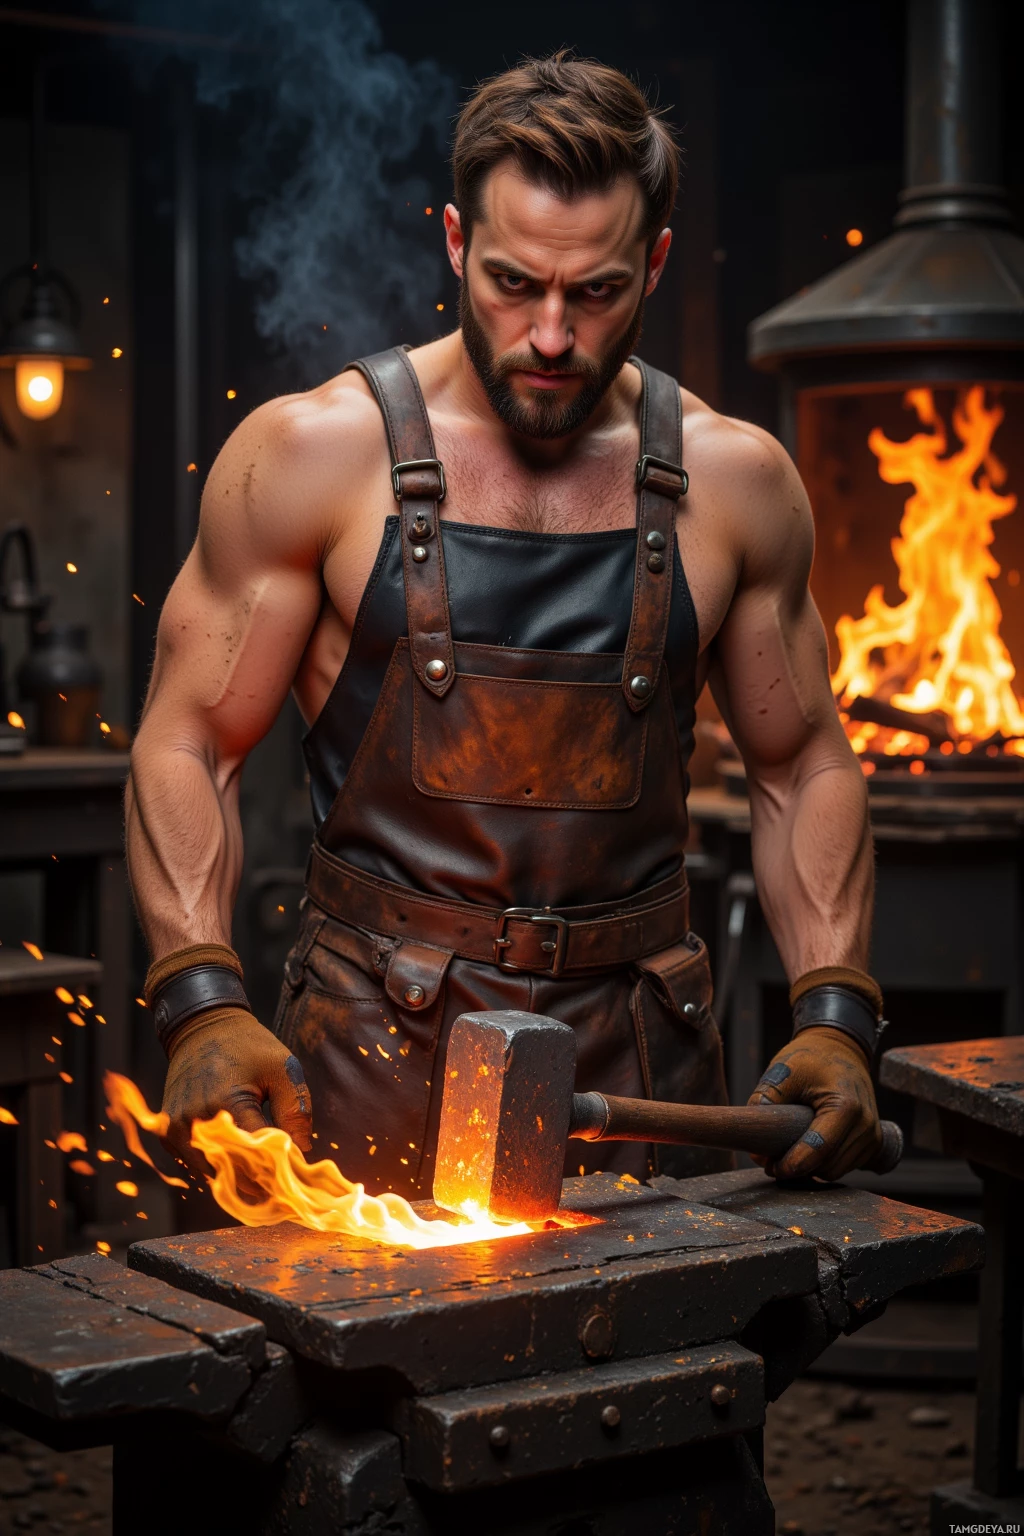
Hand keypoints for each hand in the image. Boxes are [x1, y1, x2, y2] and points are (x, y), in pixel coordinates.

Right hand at [161, 1007, 312, 1174]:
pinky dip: (216, 1163)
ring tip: (258, 1160)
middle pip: (234, 1171)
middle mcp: (196, 1119)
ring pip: (213, 1173)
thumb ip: (296, 1110)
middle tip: (279, 1171)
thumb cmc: (247, 1047)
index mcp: (227, 1102)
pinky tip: (233, 1150)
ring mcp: (176, 1127)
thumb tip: (303, 1152)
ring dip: (237, 1172)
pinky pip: (195, 1163)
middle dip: (260, 1176)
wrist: (201, 1028)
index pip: (258, 1155)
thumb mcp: (282, 1069)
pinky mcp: (167, 1131)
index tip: (295, 1166)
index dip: (280, 1164)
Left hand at [747, 1026, 880, 1179]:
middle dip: (798, 1168)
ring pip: (836, 1171)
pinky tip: (807, 1151)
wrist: (840, 1048)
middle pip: (828, 1166)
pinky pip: (845, 1166)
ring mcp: (872, 1135)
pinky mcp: (873, 1142)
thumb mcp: (784, 1071)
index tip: (770, 1167)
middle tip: (770, 1159)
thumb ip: (766, 1100)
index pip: (820, 1148)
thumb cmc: (811, 1057)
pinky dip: (824, 1165)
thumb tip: (755, 1140)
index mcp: (847, 1106)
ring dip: (811, 1169)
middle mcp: (865, 1124)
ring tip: (786, 1153)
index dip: (793, 1164)